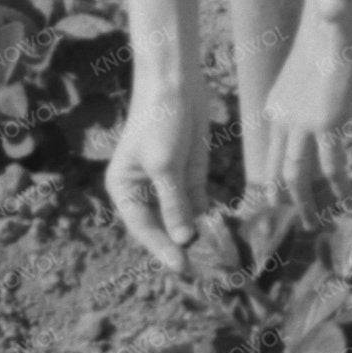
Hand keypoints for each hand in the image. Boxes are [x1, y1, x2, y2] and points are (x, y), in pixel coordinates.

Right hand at [103, 77, 211, 273]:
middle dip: (183, 247)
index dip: (162, 249)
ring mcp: (170, 187)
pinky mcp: (192, 178)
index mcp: (125, 190)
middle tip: (205, 269)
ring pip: (184, 221)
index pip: (143, 228)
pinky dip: (211, 219)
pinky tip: (226, 234)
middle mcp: (145, 193)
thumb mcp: (164, 164)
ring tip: (220, 259)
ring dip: (200, 237)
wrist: (175, 83)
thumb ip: (174, 204)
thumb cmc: (159, 120)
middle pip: (163, 229)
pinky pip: (200, 206)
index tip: (182, 267)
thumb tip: (184, 240)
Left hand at [249, 16, 351, 227]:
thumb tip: (315, 116)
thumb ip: (313, 100)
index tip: (278, 201)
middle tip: (293, 223)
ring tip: (313, 225)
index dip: (274, 179)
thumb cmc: (325, 41)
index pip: (271, 152)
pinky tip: (347, 201)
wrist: (330, 18)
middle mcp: (284, 118)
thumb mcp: (311, 76)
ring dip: (305, 202)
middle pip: (278, 169)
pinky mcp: (327, 121)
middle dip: (283, 200)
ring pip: (297, 175)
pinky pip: (331, 163)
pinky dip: (338, 185)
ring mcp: (304, 122)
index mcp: (275, 107)